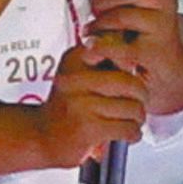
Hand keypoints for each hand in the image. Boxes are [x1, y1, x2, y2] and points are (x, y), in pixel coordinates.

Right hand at [35, 43, 149, 168]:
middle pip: (130, 82)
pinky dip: (133, 133)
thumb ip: (101, 61)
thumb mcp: (76, 73)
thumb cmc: (66, 104)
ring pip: (132, 108)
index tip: (128, 71)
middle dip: (142, 95)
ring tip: (132, 119)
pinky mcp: (88, 129)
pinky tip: (128, 133)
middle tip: (139, 101)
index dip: (128, 60)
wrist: (40, 135)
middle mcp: (76, 78)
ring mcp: (81, 104)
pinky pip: (127, 128)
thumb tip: (133, 58)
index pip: (113, 48)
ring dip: (138, 117)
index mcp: (74, 59)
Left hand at [82, 0, 182, 117]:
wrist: (168, 66)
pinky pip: (120, 46)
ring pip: (122, 16)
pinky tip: (92, 45)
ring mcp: (163, 28)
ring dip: (99, 23)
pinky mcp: (153, 52)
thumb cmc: (145, 31)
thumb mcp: (136, 5)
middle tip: (95, 8)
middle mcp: (166, 4)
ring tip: (90, 30)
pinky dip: (101, 45)